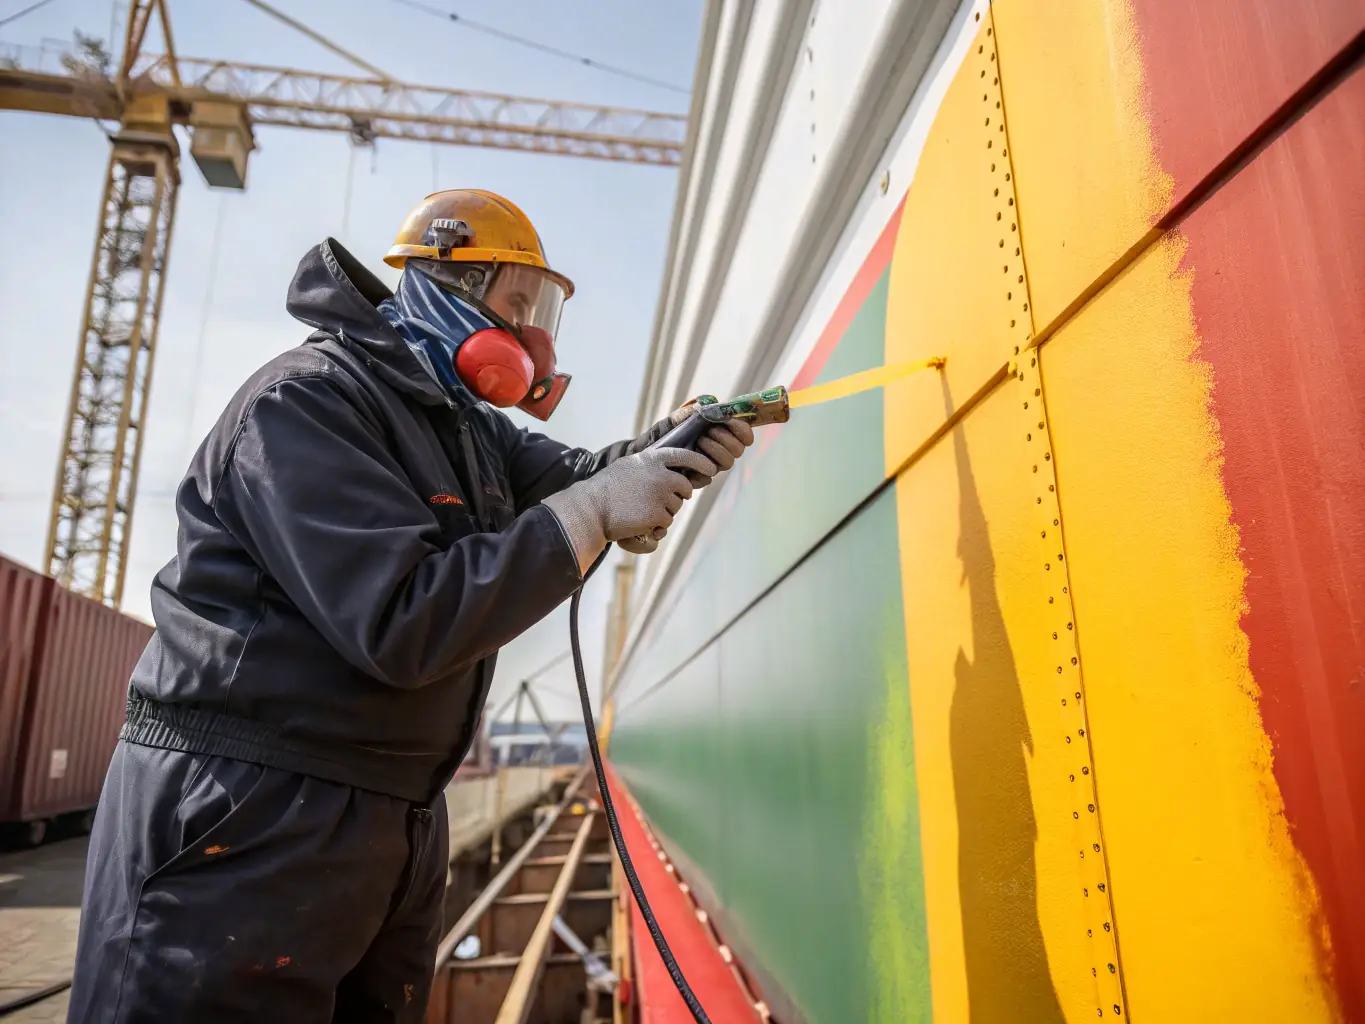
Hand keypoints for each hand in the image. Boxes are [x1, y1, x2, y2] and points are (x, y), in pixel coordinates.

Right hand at [542, 447, 716, 571]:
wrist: (592, 508)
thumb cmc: (607, 488)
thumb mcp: (630, 466)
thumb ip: (651, 464)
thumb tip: (672, 468)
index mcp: (653, 459)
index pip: (687, 457)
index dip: (701, 463)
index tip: (711, 470)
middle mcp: (661, 474)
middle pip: (685, 487)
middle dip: (678, 496)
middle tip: (659, 500)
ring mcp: (660, 495)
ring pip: (676, 506)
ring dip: (664, 511)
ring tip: (640, 510)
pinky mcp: (657, 514)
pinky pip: (666, 522)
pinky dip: (655, 525)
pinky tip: (639, 521)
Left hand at [630, 396, 755, 487]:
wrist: (647, 452)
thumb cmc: (664, 434)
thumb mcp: (674, 420)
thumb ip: (689, 412)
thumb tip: (703, 403)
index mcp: (721, 434)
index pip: (745, 435)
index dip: (743, 429)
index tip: (729, 421)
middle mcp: (720, 451)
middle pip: (739, 450)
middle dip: (726, 438)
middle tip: (708, 432)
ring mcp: (711, 465)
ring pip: (728, 463)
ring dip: (716, 449)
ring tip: (699, 441)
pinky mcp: (700, 478)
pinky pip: (709, 477)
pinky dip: (702, 466)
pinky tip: (690, 457)